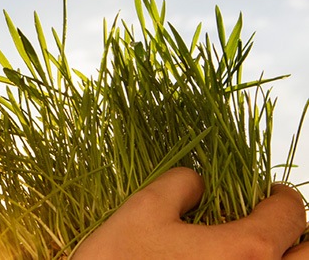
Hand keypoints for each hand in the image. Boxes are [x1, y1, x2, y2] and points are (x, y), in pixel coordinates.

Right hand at [72, 167, 307, 258]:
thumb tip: (197, 183)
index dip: (280, 196)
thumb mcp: (141, 211)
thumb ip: (179, 184)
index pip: (290, 213)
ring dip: (285, 259)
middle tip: (271, 225)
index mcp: (246, 250)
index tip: (268, 194)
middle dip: (296, 234)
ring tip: (254, 250)